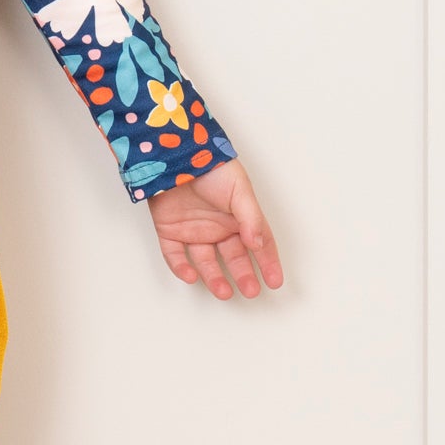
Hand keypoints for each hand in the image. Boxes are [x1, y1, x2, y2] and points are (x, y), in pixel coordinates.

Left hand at [146, 158, 282, 299]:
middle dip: (243, 275)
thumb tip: (258, 244)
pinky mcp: (169, 230)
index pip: (258, 243)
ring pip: (205, 261)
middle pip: (233, 257)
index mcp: (238, 216)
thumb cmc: (211, 166)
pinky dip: (181, 267)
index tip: (275, 282)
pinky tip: (191, 276)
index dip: (268, 262)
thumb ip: (250, 218)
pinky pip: (174, 255)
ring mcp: (193, 230)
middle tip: (251, 291)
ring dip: (214, 278)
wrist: (175, 153)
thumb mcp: (239, 190)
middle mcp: (217, 226)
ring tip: (224, 292)